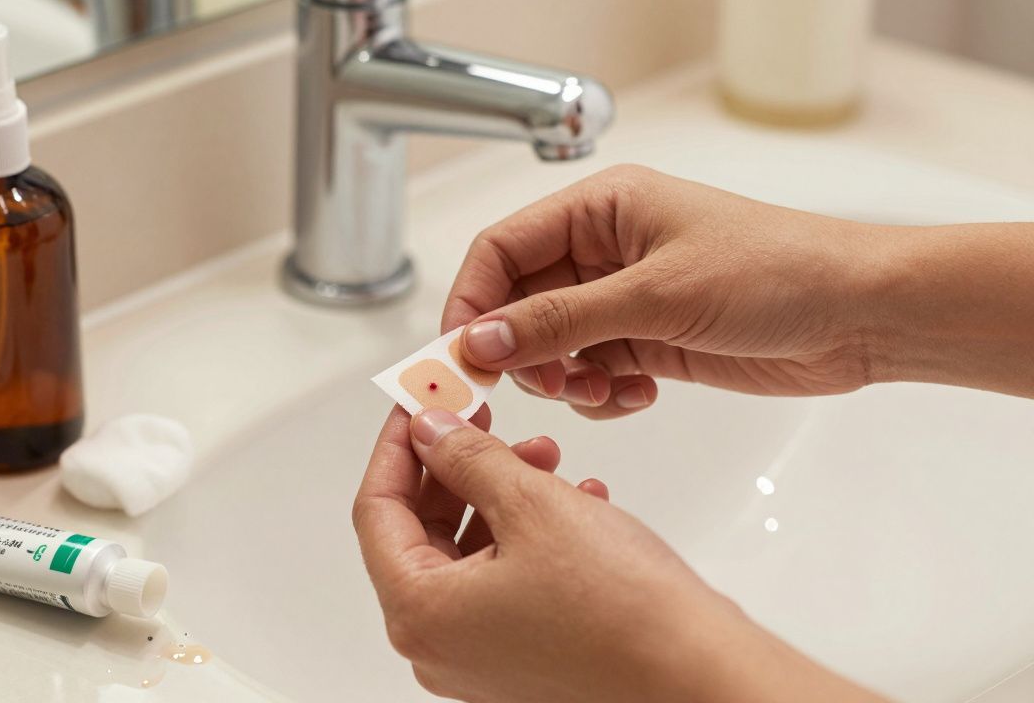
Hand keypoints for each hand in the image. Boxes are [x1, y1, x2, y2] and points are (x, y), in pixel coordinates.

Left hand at [354, 406, 883, 701]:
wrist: (701, 674)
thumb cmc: (622, 611)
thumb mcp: (531, 503)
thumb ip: (466, 458)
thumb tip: (430, 430)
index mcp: (419, 612)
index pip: (376, 509)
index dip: (399, 446)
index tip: (419, 403)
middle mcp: (438, 645)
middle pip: (421, 531)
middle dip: (458, 466)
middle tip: (485, 418)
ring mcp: (480, 657)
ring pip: (468, 552)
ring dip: (501, 494)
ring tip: (546, 456)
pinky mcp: (522, 658)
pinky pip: (503, 580)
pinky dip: (528, 533)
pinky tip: (574, 498)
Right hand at [442, 164, 890, 417]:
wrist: (861, 316)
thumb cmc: (778, 272)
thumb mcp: (655, 295)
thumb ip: (559, 321)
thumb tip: (477, 341)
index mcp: (601, 209)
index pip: (501, 249)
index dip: (471, 301)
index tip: (458, 357)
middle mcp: (605, 251)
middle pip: (519, 303)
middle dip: (521, 352)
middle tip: (532, 389)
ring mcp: (625, 299)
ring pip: (551, 347)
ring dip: (562, 379)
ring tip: (601, 390)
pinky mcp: (648, 342)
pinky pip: (591, 373)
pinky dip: (600, 395)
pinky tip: (636, 395)